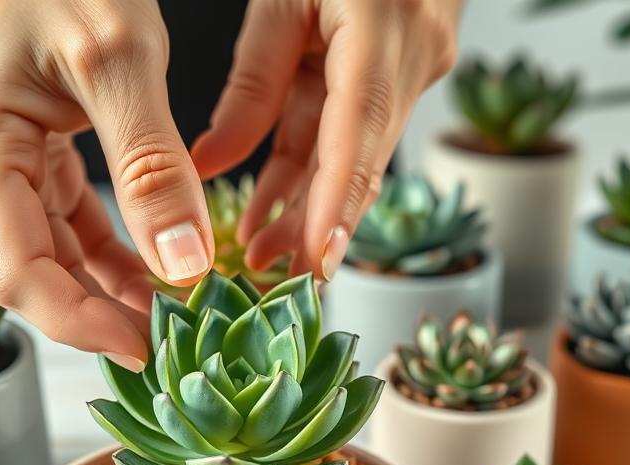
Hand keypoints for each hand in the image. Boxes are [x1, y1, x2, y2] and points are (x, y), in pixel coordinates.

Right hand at [0, 0, 214, 370]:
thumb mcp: (119, 61)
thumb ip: (151, 166)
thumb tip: (186, 264)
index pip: (22, 276)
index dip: (82, 325)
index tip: (147, 350)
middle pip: (41, 277)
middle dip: (108, 315)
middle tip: (178, 344)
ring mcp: (5, 172)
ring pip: (62, 259)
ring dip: (120, 291)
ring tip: (183, 316)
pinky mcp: (33, 164)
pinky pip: (75, 228)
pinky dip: (120, 255)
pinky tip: (164, 275)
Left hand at [191, 0, 461, 280]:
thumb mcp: (278, 0)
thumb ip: (252, 88)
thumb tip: (214, 166)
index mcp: (380, 30)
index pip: (358, 139)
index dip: (337, 208)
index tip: (315, 265)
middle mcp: (413, 58)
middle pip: (359, 161)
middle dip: (314, 223)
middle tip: (267, 273)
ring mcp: (415, 66)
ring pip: (354, 153)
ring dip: (308, 202)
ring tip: (257, 246)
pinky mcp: (402, 71)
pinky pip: (353, 129)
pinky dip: (315, 166)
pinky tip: (275, 201)